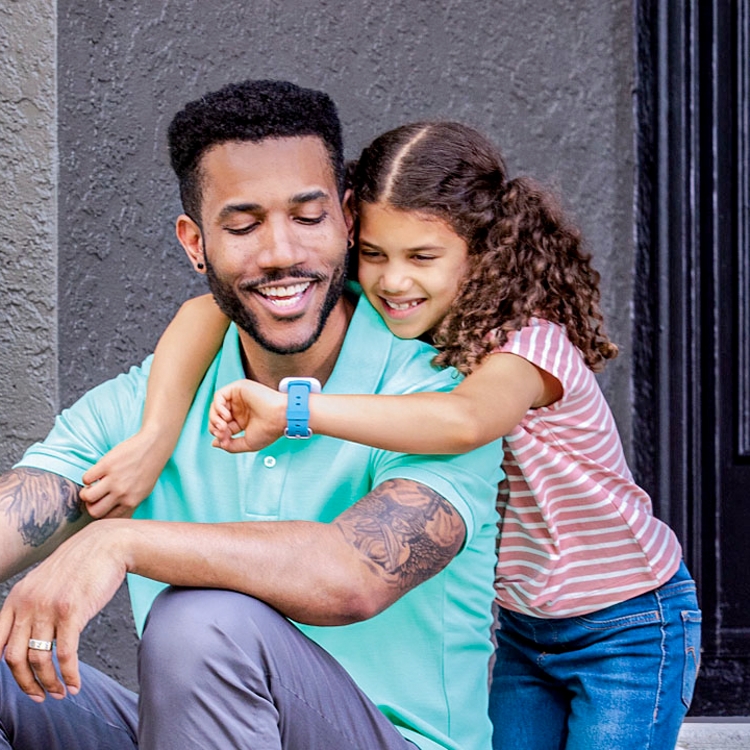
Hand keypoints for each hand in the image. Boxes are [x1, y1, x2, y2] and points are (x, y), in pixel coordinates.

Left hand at [0, 522, 126, 700]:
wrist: (108, 545)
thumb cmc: (81, 565)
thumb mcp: (44, 582)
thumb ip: (30, 606)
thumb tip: (23, 638)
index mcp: (17, 597)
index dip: (5, 668)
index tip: (19, 680)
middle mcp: (28, 604)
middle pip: (14, 658)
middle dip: (26, 684)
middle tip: (39, 696)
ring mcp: (49, 608)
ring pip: (40, 660)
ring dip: (49, 683)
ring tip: (61, 692)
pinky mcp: (72, 612)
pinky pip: (65, 655)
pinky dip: (69, 675)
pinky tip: (75, 683)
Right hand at [80, 431, 166, 517]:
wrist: (154, 447)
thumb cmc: (148, 469)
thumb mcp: (143, 492)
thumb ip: (129, 504)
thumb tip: (116, 517)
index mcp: (131, 502)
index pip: (108, 519)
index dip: (101, 513)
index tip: (101, 505)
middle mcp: (122, 493)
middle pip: (95, 512)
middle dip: (91, 506)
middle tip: (95, 496)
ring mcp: (114, 479)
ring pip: (87, 497)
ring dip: (85, 493)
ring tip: (91, 486)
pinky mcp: (106, 465)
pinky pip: (86, 478)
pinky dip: (87, 477)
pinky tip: (96, 473)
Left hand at [209, 379, 285, 452]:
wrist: (280, 418)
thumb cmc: (270, 430)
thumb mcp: (247, 444)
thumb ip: (230, 446)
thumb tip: (215, 443)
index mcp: (242, 419)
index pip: (222, 426)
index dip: (219, 434)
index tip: (224, 440)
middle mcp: (239, 408)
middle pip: (216, 415)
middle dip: (215, 426)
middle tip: (222, 433)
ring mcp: (238, 398)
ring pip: (215, 405)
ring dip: (214, 418)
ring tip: (223, 426)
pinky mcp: (239, 388)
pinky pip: (219, 395)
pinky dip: (218, 407)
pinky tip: (226, 416)